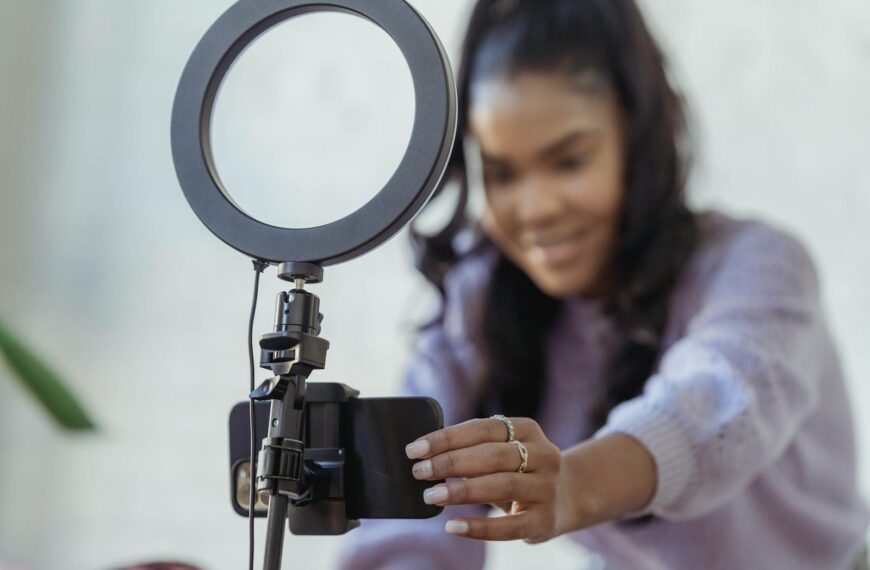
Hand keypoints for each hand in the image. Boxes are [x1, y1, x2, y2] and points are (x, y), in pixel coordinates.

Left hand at [404, 417, 568, 543]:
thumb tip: (424, 454)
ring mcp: (547, 488)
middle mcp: (543, 455)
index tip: (415, 449)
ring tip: (431, 495)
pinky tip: (453, 526)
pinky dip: (478, 527)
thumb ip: (474, 449)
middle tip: (419, 472)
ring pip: (501, 485)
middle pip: (492, 455)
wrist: (566, 498)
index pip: (482, 428)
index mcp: (528, 429)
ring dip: (461, 490)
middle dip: (450, 462)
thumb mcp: (505, 451)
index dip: (447, 438)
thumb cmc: (519, 471)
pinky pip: (508, 526)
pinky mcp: (545, 520)